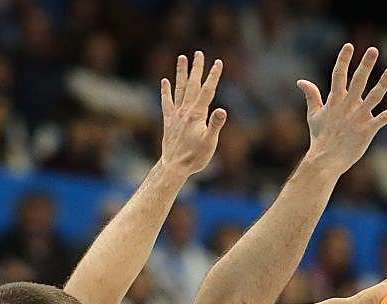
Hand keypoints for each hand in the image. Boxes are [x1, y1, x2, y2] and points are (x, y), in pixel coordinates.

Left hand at [159, 51, 228, 177]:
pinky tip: (165, 81)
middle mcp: (185, 111)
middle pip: (192, 85)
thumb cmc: (194, 157)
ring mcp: (176, 115)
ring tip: (182, 58)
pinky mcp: (169, 121)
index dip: (213, 76)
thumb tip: (222, 110)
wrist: (174, 167)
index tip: (218, 62)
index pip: (207, 90)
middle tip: (199, 53)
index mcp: (197, 114)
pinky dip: (166, 92)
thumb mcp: (209, 143)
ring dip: (181, 73)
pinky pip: (167, 103)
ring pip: (179, 89)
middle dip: (197, 69)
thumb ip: (215, 125)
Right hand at [299, 45, 386, 175]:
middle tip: (373, 50)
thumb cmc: (320, 137)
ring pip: (374, 97)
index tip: (349, 46)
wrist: (325, 160)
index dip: (343, 60)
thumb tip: (301, 81)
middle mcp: (348, 106)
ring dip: (383, 84)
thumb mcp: (313, 114)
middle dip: (366, 65)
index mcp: (335, 101)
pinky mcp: (368, 130)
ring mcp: (359, 118)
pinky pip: (383, 118)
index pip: (338, 75)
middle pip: (358, 81)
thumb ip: (311, 95)